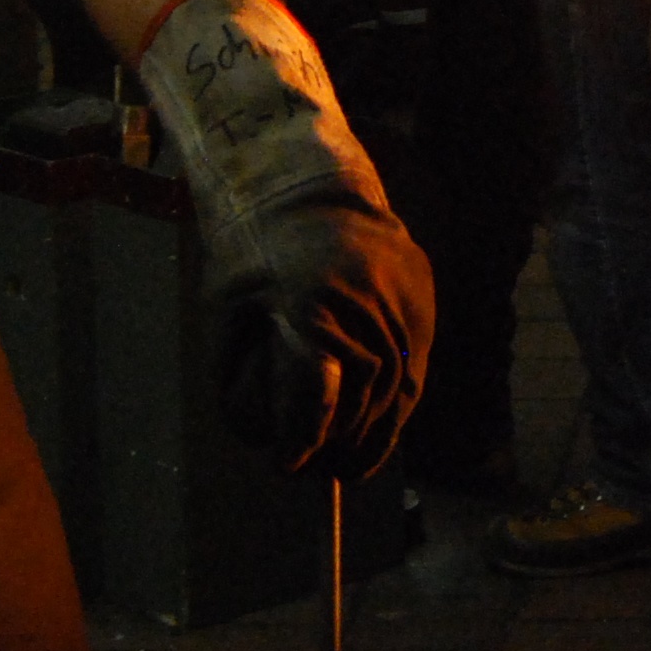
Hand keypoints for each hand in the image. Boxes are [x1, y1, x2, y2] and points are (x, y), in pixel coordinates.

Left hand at [138, 0, 434, 475]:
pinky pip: (416, 364)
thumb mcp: (229, 312)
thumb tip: (274, 444)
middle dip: (337, 445)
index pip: (317, 393)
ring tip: (345, 463)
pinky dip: (396, 403)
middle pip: (363, 397)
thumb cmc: (250, 248)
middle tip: (311, 472)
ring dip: (373, 434)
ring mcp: (402, 295)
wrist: (302, 177)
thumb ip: (250, 378)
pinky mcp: (421, 295)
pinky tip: (375, 428)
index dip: (302, 438)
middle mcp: (367, 298)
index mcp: (311, 301)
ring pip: (398, 387)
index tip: (286, 465)